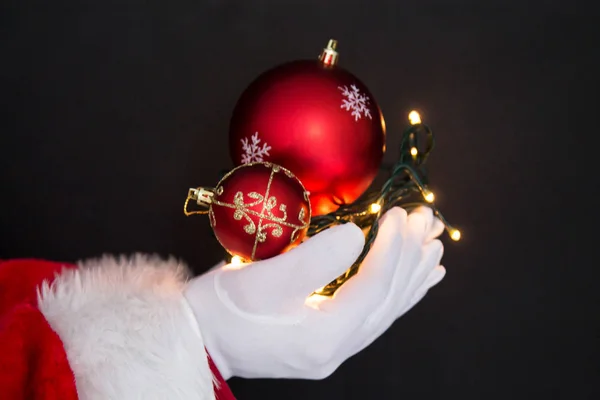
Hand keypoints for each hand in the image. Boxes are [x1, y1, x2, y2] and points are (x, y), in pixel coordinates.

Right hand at [183, 206, 445, 379]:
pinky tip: (419, 280)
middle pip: (388, 299)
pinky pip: (376, 316)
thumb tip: (358, 236)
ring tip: (434, 244)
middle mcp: (337, 349)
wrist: (200, 339)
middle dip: (410, 255)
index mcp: (323, 337)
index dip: (391, 247)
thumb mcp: (260, 280)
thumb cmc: (222, 308)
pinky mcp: (328, 342)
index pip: (373, 286)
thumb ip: (313, 260)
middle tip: (427, 218)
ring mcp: (335, 349)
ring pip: (387, 309)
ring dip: (412, 273)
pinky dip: (399, 293)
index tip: (399, 212)